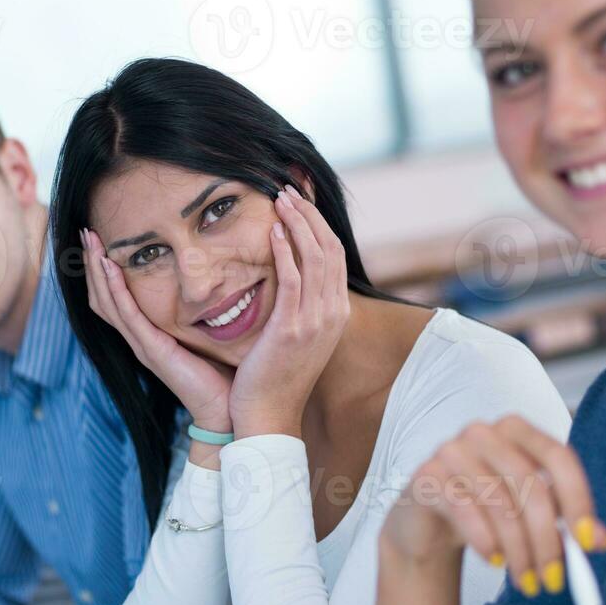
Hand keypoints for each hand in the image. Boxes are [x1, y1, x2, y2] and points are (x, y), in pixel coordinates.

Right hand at [82, 227, 233, 432]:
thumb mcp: (204, 334)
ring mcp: (142, 345)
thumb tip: (210, 277)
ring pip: (108, 302)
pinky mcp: (152, 351)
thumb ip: (199, 310)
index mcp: (148, 335)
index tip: (101, 238)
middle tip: (85, 230)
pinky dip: (116, 289)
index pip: (114, 297)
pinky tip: (110, 266)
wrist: (226, 411)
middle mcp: (139, 339)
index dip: (103, 269)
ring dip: (97, 269)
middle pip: (102, 296)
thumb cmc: (221, 375)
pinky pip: (128, 315)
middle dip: (92, 263)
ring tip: (90, 239)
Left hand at [227, 185, 349, 437]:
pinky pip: (293, 280)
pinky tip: (272, 231)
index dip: (320, 223)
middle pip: (330, 249)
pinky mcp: (292, 329)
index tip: (302, 198)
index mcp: (336, 313)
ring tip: (280, 199)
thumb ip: (302, 303)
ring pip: (315, 258)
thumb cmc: (276, 374)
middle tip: (289, 188)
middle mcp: (333, 314)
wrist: (268, 415)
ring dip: (297, 223)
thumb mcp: (298, 333)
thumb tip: (294, 272)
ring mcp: (316, 322)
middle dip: (310, 214)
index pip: (335, 255)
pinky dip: (286, 250)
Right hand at [380, 416, 605, 596]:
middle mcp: (484, 433)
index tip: (588, 543)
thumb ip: (565, 521)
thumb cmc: (484, 509)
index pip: (558, 456)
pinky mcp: (427, 475)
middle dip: (547, 539)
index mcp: (517, 431)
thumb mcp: (529, 514)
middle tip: (555, 579)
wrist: (427, 520)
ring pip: (499, 503)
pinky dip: (485, 541)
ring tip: (527, 580)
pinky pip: (464, 509)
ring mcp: (452, 450)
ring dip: (519, 551)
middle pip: (530, 484)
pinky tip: (494, 560)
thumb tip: (602, 541)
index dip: (578, 500)